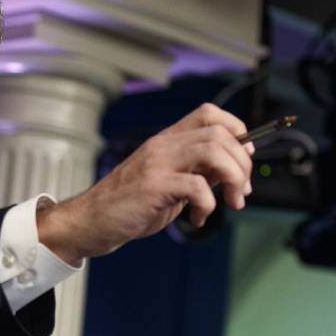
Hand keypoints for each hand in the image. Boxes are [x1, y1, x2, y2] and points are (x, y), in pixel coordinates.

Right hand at [37, 103, 253, 264]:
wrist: (91, 222)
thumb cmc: (129, 205)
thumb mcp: (168, 183)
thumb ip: (197, 171)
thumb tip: (234, 167)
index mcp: (166, 141)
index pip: (210, 114)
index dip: (237, 130)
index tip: (244, 158)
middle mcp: (162, 146)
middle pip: (219, 133)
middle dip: (243, 164)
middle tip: (241, 191)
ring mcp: (157, 164)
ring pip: (214, 152)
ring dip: (234, 179)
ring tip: (230, 202)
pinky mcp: (153, 186)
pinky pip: (198, 187)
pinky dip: (209, 205)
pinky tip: (198, 217)